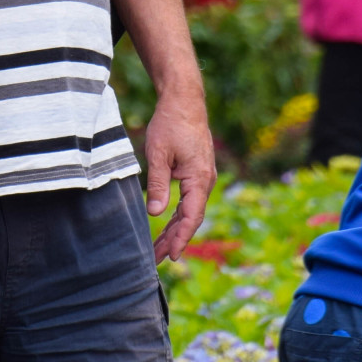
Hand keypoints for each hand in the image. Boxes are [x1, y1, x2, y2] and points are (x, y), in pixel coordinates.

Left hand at [144, 84, 215, 263]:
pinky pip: (189, 201)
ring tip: (158, 249)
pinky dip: (178, 216)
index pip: (192, 217)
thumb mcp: (158, 154)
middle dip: (175, 240)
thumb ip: (158, 185)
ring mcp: (203, 178)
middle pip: (191, 219)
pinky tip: (166, 226)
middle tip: (157, 260)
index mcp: (199, 178)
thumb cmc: (171, 124)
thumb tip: (156, 214)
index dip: (181, 238)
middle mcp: (206, 181)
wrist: (185, 101)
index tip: (172, 256)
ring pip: (190, 211)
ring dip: (175, 230)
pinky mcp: (197, 174)